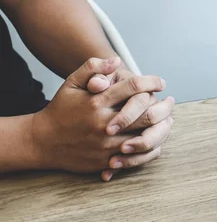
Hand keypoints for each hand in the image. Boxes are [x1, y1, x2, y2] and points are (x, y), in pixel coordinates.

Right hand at [31, 57, 167, 178]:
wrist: (42, 142)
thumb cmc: (61, 109)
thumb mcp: (71, 84)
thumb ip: (92, 68)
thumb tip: (117, 60)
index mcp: (97, 102)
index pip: (134, 87)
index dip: (152, 82)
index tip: (161, 82)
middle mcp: (103, 124)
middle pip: (147, 114)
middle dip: (164, 105)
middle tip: (170, 100)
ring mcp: (106, 145)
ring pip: (147, 136)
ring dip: (163, 127)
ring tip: (168, 118)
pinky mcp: (106, 161)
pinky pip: (138, 156)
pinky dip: (153, 147)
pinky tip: (158, 138)